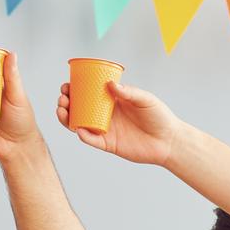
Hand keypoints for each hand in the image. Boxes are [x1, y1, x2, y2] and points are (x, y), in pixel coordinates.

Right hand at [56, 81, 179, 165]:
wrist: (168, 141)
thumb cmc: (159, 117)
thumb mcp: (145, 100)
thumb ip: (129, 92)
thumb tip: (110, 84)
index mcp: (112, 101)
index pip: (88, 93)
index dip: (74, 89)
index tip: (66, 85)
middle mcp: (105, 115)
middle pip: (79, 108)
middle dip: (66, 102)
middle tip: (63, 98)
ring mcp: (105, 130)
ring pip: (79, 124)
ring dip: (67, 118)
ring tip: (61, 110)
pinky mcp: (108, 144)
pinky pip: (91, 140)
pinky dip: (82, 135)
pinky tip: (77, 128)